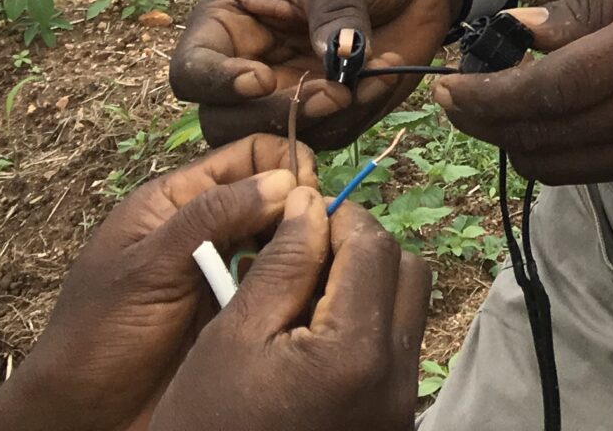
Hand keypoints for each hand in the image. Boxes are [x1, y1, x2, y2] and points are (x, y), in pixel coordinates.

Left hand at [0, 136, 307, 430]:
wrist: (84, 414)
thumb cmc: (100, 332)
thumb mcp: (149, 266)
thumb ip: (212, 217)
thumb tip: (285, 181)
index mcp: (176, 202)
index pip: (245, 157)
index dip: (283, 163)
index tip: (309, 192)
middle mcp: (206, 230)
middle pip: (272, 197)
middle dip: (302, 208)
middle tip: (321, 234)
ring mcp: (224, 272)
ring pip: (282, 241)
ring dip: (303, 248)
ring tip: (320, 266)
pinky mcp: (237, 311)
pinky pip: (278, 284)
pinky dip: (297, 284)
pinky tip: (309, 294)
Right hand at [147, 183, 431, 430]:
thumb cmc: (207, 424)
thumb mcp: (232, 337)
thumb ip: (282, 264)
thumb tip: (311, 203)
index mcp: (355, 352)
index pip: (374, 247)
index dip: (340, 219)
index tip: (303, 217)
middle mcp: (395, 378)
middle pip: (406, 274)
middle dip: (362, 250)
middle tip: (305, 255)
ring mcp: (398, 405)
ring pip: (406, 312)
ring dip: (367, 288)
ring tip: (303, 297)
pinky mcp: (390, 421)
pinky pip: (396, 354)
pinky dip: (366, 330)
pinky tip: (315, 338)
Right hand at [170, 0, 467, 150]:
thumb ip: (335, 9)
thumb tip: (334, 59)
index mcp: (230, 24)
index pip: (192, 70)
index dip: (216, 83)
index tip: (262, 79)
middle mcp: (247, 67)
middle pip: (224, 123)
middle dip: (273, 117)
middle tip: (331, 94)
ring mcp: (286, 95)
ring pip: (277, 138)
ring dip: (327, 118)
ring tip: (373, 74)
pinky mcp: (328, 114)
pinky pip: (329, 136)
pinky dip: (358, 115)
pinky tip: (385, 76)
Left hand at [433, 0, 612, 181]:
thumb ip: (597, 0)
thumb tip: (523, 30)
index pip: (552, 89)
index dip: (489, 95)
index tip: (447, 84)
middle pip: (548, 135)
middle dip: (485, 124)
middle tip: (450, 98)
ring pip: (565, 165)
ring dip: (514, 145)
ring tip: (488, 112)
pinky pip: (599, 172)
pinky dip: (556, 156)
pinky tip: (543, 124)